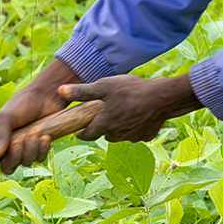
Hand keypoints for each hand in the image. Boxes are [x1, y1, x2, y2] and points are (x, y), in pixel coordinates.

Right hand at [0, 57, 75, 174]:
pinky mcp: (39, 148)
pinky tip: (45, 135)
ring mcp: (24, 149)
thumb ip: (0, 137)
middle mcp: (7, 147)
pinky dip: (42, 149)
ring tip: (34, 132)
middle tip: (18, 140)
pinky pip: (39, 159)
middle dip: (14, 156)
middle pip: (7, 166)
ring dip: (30, 149)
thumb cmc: (22, 103)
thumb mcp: (7, 117)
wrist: (47, 96)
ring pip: (25, 163)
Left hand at [62, 72, 199, 142]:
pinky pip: (136, 133)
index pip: (88, 135)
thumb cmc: (131, 90)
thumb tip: (60, 91)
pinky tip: (137, 115)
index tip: (78, 132)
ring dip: (118, 127)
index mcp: (105, 124)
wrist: (162, 97)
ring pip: (120, 135)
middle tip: (103, 116)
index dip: (82, 133)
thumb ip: (82, 91)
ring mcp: (133, 136)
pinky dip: (134, 127)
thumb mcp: (103, 86)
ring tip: (121, 113)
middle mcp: (117, 134)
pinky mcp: (146, 135)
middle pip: (105, 134)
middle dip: (102, 128)